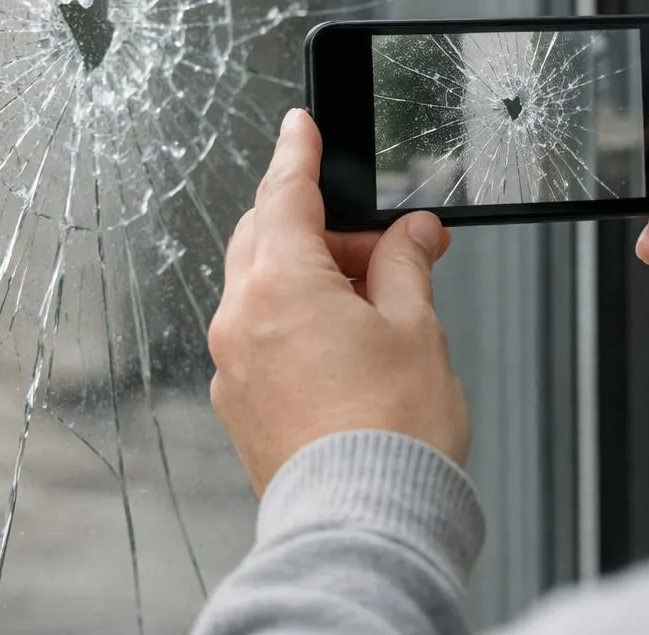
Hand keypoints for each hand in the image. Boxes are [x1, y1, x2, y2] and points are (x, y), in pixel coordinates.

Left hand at [209, 109, 470, 495]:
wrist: (365, 523)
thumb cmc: (391, 435)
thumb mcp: (416, 328)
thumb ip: (405, 266)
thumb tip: (410, 236)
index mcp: (279, 286)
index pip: (283, 193)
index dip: (298, 153)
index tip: (301, 126)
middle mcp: (240, 320)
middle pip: (267, 238)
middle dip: (321, 227)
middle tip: (384, 243)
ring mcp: (232, 366)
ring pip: (262, 287)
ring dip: (311, 274)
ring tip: (379, 300)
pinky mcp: (240, 403)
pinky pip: (261, 334)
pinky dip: (296, 318)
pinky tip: (346, 341)